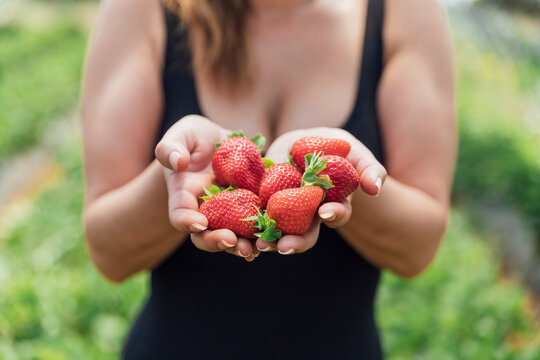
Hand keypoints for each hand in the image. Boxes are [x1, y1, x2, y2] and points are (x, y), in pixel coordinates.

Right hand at [154, 115, 258, 260]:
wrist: (219, 142)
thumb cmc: (193, 137)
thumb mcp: (180, 135)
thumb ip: (171, 148)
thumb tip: (178, 163)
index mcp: (184, 195)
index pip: (180, 214)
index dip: (187, 221)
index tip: (200, 223)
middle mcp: (204, 211)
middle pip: (204, 235)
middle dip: (217, 241)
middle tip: (231, 241)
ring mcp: (227, 213)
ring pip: (230, 237)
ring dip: (241, 246)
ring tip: (253, 249)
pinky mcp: (248, 209)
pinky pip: (253, 226)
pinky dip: (261, 235)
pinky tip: (272, 238)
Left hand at [256, 127, 386, 253]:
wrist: (306, 143)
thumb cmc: (338, 150)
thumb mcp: (357, 155)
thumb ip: (370, 170)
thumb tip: (375, 188)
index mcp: (333, 204)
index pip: (335, 215)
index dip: (333, 216)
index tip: (326, 213)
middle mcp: (310, 214)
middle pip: (305, 233)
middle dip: (296, 241)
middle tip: (284, 246)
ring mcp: (287, 211)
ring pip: (280, 230)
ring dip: (271, 240)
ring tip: (261, 245)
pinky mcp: (265, 202)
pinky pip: (258, 215)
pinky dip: (251, 224)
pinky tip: (242, 231)